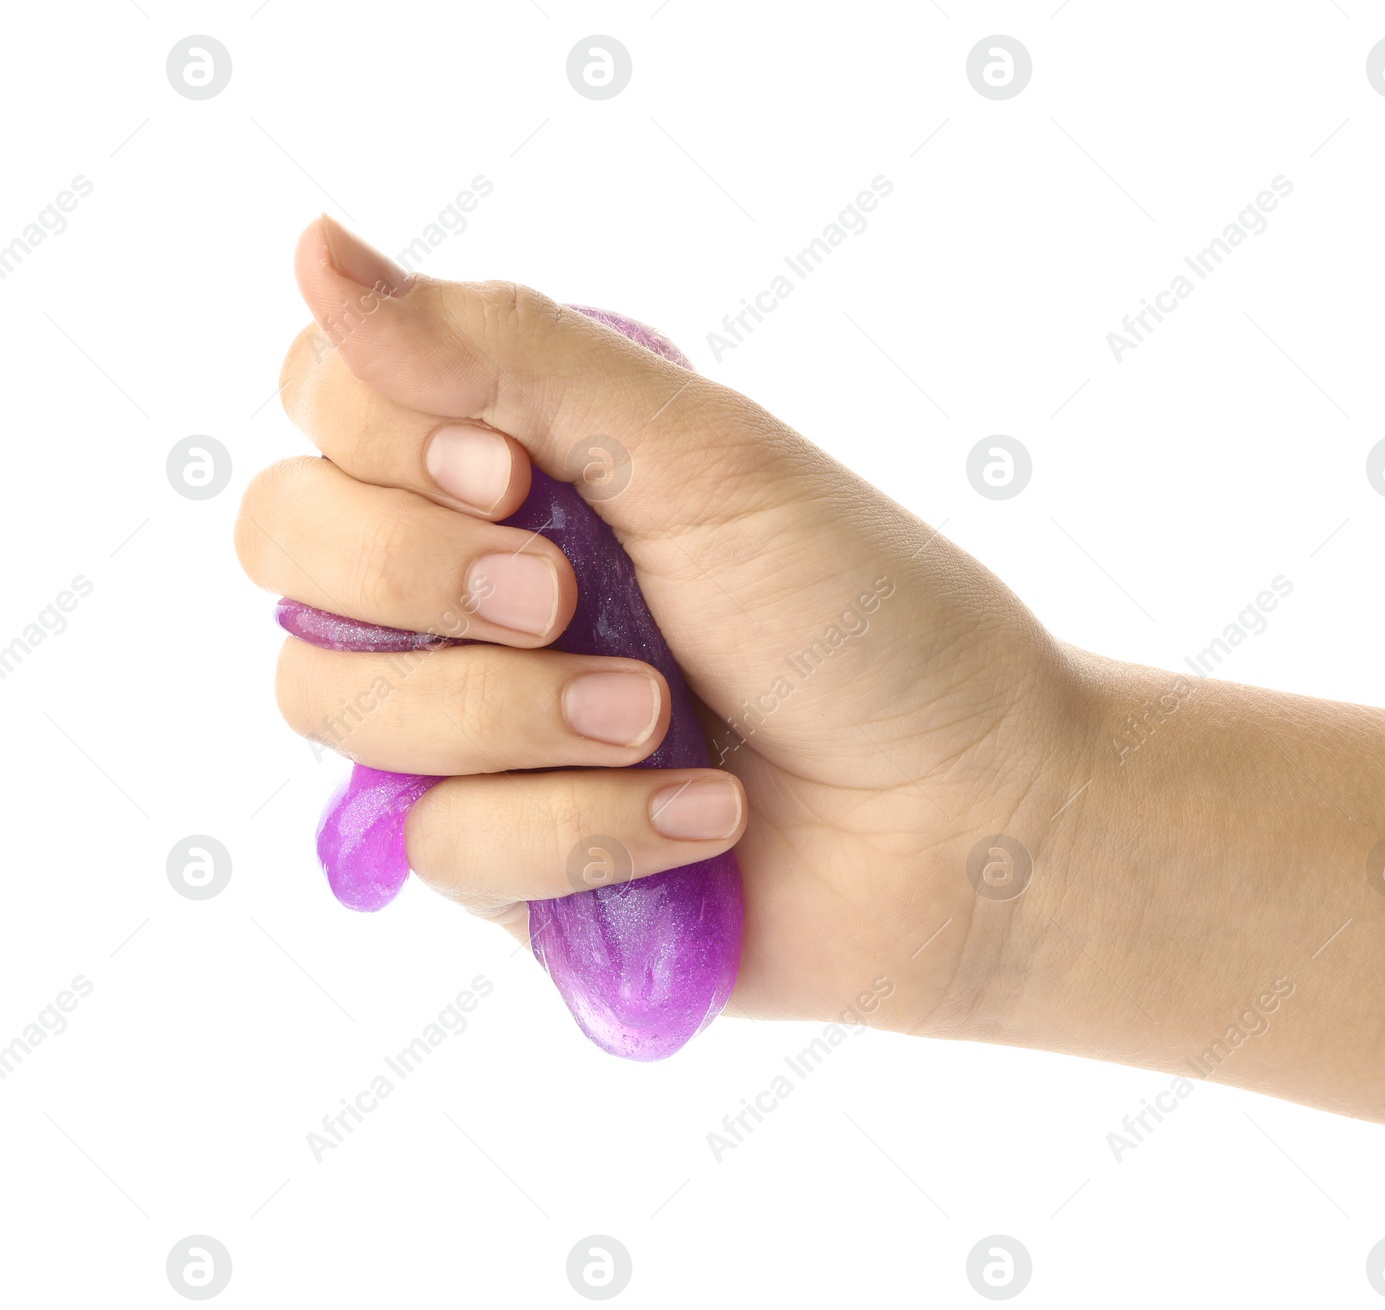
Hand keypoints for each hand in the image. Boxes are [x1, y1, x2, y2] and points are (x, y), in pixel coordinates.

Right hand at [235, 217, 1090, 1036]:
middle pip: (286, 549)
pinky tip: (703, 817)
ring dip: (514, 714)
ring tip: (660, 717)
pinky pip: (434, 844)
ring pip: (333, 706)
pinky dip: (584, 826)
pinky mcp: (501, 856)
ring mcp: (473, 725)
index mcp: (515, 466)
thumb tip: (317, 248)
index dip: (382, 441)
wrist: (968, 807)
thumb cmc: (863, 612)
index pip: (326, 406)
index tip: (516, 474)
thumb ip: (510, 355)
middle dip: (420, 582)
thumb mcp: (700, 455)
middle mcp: (468, 587)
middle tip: (568, 599)